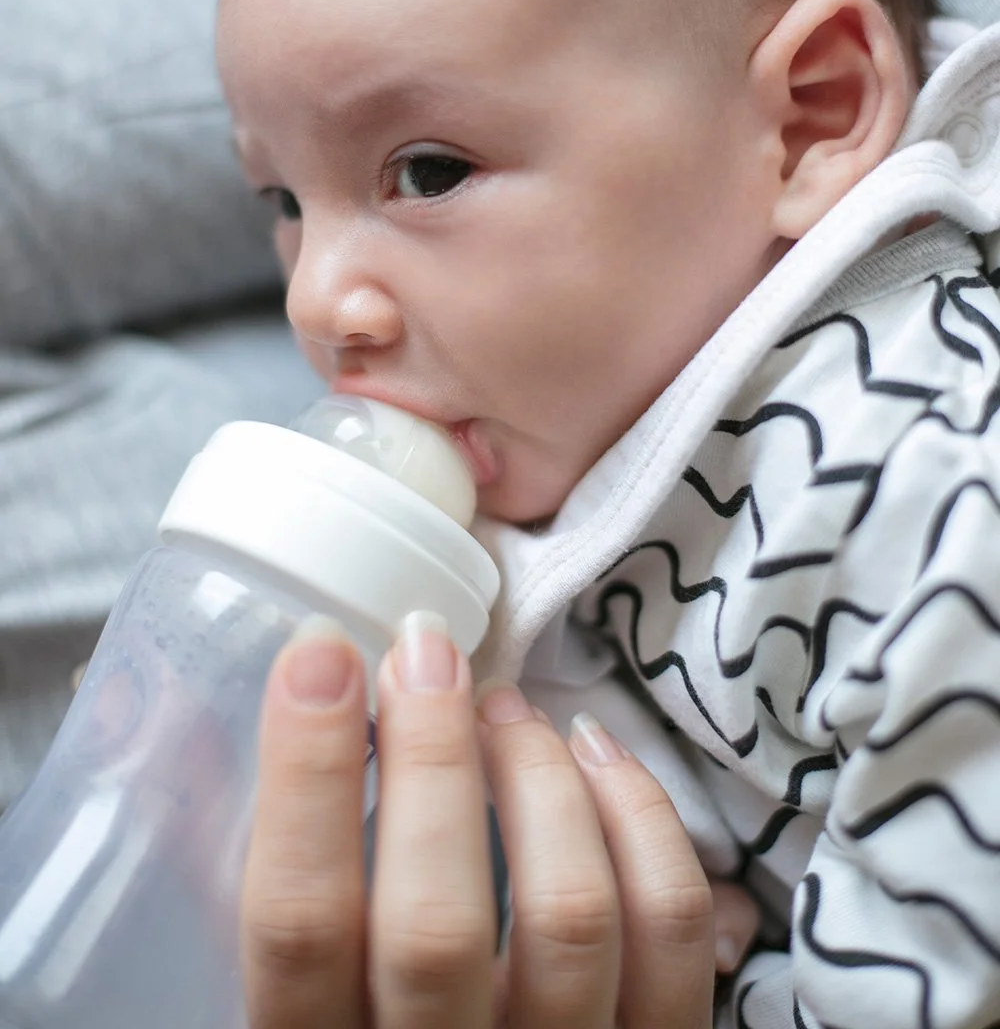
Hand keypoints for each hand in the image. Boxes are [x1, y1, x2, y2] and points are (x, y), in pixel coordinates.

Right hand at [242, 612, 757, 1027]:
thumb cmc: (353, 1022)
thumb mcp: (275, 977)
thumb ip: (226, 860)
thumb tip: (161, 708)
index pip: (297, 925)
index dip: (306, 775)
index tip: (320, 653)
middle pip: (435, 920)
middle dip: (430, 757)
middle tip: (423, 651)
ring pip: (569, 914)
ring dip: (537, 777)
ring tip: (503, 706)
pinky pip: (671, 928)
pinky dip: (641, 815)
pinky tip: (594, 752)